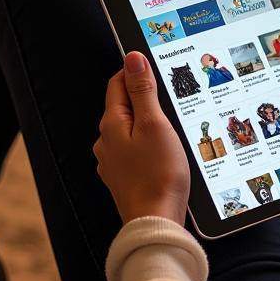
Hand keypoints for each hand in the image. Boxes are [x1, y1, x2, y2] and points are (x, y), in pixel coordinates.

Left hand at [94, 52, 189, 224]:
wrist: (156, 221)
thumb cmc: (158, 174)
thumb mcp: (155, 124)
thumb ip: (143, 91)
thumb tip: (133, 59)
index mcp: (112, 123)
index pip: (117, 83)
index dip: (137, 70)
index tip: (156, 66)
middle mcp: (106, 141)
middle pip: (124, 106)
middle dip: (145, 98)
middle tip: (171, 96)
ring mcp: (114, 162)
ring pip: (131, 130)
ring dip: (148, 124)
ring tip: (173, 126)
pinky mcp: (126, 178)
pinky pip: (136, 152)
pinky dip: (149, 146)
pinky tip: (166, 152)